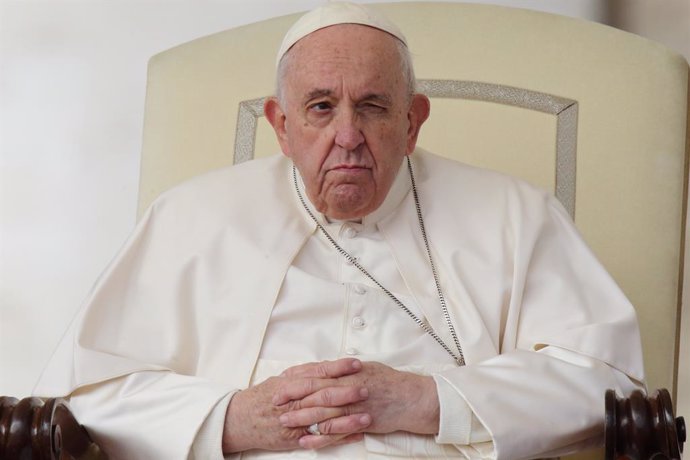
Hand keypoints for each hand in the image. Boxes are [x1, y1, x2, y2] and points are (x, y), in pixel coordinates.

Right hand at [222, 358, 371, 452]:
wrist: (239, 420)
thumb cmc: (262, 398)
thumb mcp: (280, 379)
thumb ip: (303, 373)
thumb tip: (327, 365)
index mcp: (290, 383)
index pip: (318, 373)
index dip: (338, 368)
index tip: (356, 364)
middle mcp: (292, 401)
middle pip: (322, 395)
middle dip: (346, 392)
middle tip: (366, 389)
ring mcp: (294, 422)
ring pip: (324, 419)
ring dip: (347, 419)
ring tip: (367, 416)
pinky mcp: (295, 439)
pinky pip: (320, 440)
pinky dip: (339, 438)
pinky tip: (356, 435)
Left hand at [276, 361, 439, 447]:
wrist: (412, 397)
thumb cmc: (389, 381)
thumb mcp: (365, 368)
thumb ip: (344, 370)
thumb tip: (326, 367)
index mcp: (348, 372)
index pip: (316, 373)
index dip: (296, 378)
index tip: (279, 381)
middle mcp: (349, 387)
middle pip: (315, 392)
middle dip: (292, 397)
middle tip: (274, 403)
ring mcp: (354, 406)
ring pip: (323, 412)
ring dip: (301, 418)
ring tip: (284, 423)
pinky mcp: (361, 423)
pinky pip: (337, 432)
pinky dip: (320, 437)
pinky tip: (306, 441)